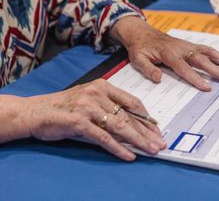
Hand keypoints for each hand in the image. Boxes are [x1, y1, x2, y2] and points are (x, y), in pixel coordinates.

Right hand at [25, 79, 165, 160]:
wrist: (35, 111)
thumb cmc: (64, 107)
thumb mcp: (90, 101)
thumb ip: (110, 109)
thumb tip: (134, 127)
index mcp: (103, 86)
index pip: (132, 102)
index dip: (147, 118)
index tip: (157, 129)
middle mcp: (97, 94)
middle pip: (129, 116)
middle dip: (147, 132)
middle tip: (159, 143)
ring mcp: (88, 108)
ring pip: (120, 127)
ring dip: (138, 141)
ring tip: (151, 150)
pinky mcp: (79, 122)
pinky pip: (103, 138)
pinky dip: (118, 148)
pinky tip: (129, 156)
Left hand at [109, 16, 218, 90]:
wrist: (142, 32)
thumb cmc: (140, 48)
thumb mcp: (137, 59)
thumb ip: (148, 69)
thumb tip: (159, 79)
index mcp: (169, 54)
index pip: (185, 68)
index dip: (196, 78)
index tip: (208, 87)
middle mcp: (182, 49)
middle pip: (203, 60)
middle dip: (218, 72)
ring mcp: (188, 46)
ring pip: (209, 52)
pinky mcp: (191, 46)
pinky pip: (208, 50)